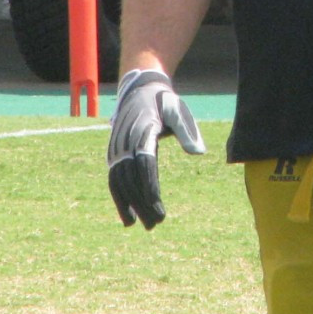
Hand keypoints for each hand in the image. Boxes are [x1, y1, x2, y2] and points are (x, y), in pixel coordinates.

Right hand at [107, 68, 205, 228]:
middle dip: (141, 202)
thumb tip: (199, 153)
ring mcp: (117, 147)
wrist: (140, 88)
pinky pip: (114, 178)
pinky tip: (127, 215)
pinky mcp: (114, 153)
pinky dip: (118, 198)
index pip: (145, 164)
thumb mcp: (178, 110)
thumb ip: (187, 131)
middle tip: (156, 223)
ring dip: (128, 204)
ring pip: (119, 181)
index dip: (150, 187)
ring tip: (139, 225)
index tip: (158, 207)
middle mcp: (125, 141)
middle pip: (131, 177)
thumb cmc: (164, 102)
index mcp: (143, 131)